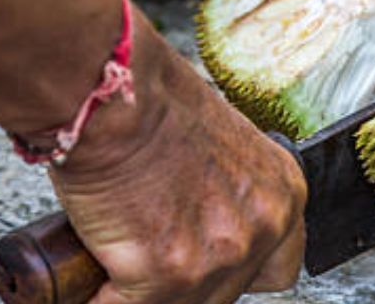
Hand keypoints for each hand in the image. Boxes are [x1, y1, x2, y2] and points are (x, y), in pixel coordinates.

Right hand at [47, 28, 306, 303]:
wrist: (113, 91)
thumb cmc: (150, 101)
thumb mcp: (220, 145)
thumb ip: (227, 194)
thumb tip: (200, 225)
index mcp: (282, 192)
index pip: (278, 267)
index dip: (238, 271)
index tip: (208, 265)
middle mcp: (263, 226)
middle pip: (227, 293)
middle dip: (187, 281)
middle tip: (151, 255)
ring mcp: (219, 254)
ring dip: (142, 293)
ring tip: (118, 257)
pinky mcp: (168, 274)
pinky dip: (100, 297)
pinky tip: (92, 276)